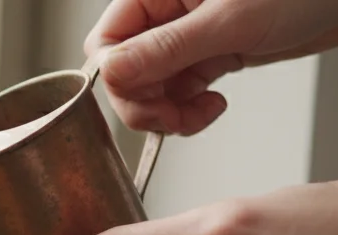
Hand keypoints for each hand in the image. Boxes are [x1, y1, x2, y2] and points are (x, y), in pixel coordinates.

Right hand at [88, 0, 337, 134]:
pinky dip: (188, 111)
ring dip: (167, 112)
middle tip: (171, 118)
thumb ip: (166, 49)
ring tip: (198, 115)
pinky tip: (211, 108)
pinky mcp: (210, 55)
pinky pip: (178, 92)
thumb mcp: (230, 21)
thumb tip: (113, 72)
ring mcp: (188, 36)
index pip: (106, 41)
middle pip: (124, 70)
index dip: (117, 77)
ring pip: (149, 87)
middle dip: (143, 102)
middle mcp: (168, 12)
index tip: (144, 98)